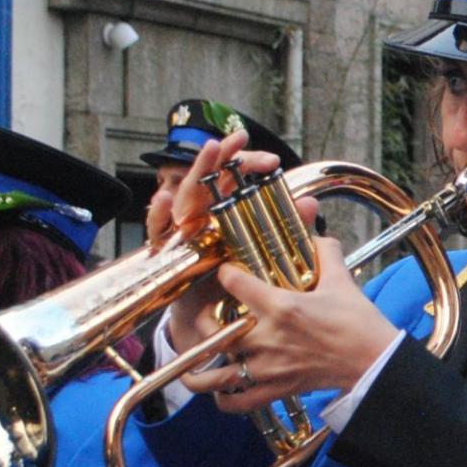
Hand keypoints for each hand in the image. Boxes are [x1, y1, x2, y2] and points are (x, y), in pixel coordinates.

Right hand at [151, 130, 290, 351]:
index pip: (233, 180)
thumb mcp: (260, 258)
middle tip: (236, 140)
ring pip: (183, 195)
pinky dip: (158, 214)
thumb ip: (283, 229)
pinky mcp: (164, 250)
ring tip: (207, 153)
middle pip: (207, 180)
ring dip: (194, 173)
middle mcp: (201, 218)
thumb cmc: (232, 288)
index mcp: (223, 215)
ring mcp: (180, 231)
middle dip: (220, 158)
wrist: (206, 326)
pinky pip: (157, 230)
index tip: (270, 159)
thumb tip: (310, 203)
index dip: (247, 163)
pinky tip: (164, 200)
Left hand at [178, 237, 395, 412]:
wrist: (375, 360)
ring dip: (198, 371)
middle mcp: (268, 338)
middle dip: (201, 321)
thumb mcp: (341, 280)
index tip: (227, 273)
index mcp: (281, 305)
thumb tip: (316, 235)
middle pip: (214, 331)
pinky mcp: (277, 389)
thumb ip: (325, 253)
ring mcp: (269, 367)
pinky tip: (220, 391)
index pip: (234, 283)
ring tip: (190, 364)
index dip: (225, 274)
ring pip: (217, 374)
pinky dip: (224, 400)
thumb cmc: (359, 321)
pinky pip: (239, 402)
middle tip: (205, 315)